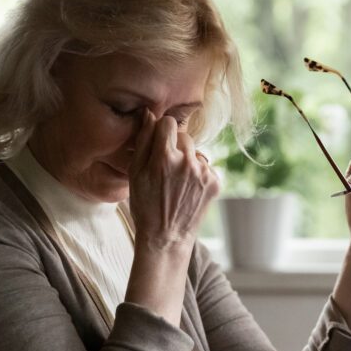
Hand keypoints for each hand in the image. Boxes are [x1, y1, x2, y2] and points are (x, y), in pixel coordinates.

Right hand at [127, 110, 219, 253]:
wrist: (166, 237)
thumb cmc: (144, 204)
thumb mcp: (135, 173)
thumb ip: (143, 140)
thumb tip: (149, 114)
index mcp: (164, 158)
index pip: (168, 123)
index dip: (162, 131)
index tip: (158, 143)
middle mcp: (187, 163)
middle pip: (184, 136)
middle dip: (175, 147)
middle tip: (165, 169)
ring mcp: (204, 173)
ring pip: (196, 153)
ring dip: (188, 161)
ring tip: (176, 183)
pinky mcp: (215, 183)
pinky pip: (206, 167)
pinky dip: (198, 175)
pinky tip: (188, 191)